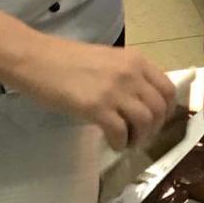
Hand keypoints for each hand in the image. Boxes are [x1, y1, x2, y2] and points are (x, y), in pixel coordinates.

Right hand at [17, 38, 175, 149]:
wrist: (35, 59)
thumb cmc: (66, 59)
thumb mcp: (107, 60)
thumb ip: (127, 76)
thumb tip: (140, 101)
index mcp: (135, 60)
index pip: (168, 88)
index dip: (167, 110)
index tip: (156, 121)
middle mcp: (131, 73)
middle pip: (160, 108)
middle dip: (154, 128)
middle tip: (141, 136)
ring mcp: (114, 90)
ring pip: (145, 122)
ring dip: (139, 137)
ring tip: (128, 142)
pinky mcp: (96, 107)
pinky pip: (121, 132)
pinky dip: (121, 143)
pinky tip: (113, 143)